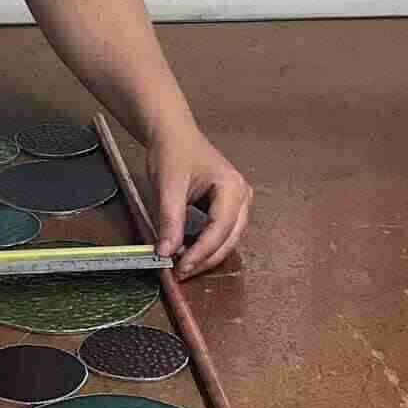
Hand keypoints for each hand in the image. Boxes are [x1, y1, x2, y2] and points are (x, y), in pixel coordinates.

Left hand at [146, 122, 251, 278]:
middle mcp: (242, 196)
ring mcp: (239, 202)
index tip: (180, 267)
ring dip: (206, 254)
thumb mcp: (168, 187)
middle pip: (228, 239)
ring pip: (227, 239)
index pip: (220, 230)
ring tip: (182, 264)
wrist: (173, 134)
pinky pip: (222, 233)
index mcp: (232, 188)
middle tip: (180, 273)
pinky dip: (206, 245)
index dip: (201, 253)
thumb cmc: (173, 153)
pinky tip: (187, 250)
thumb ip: (170, 221)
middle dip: (205, 258)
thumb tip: (165, 252)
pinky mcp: (229, 207)